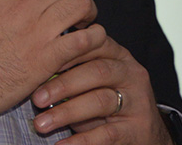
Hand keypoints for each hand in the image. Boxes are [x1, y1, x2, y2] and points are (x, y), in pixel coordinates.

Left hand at [29, 31, 171, 144]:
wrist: (146, 132)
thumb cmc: (110, 100)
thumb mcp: (96, 79)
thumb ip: (75, 68)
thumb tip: (35, 68)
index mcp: (118, 56)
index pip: (93, 45)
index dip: (65, 53)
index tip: (39, 63)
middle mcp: (130, 74)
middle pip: (96, 72)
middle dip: (62, 84)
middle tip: (36, 98)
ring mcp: (136, 102)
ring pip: (100, 101)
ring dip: (66, 112)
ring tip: (41, 123)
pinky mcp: (136, 130)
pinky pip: (106, 134)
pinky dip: (81, 141)